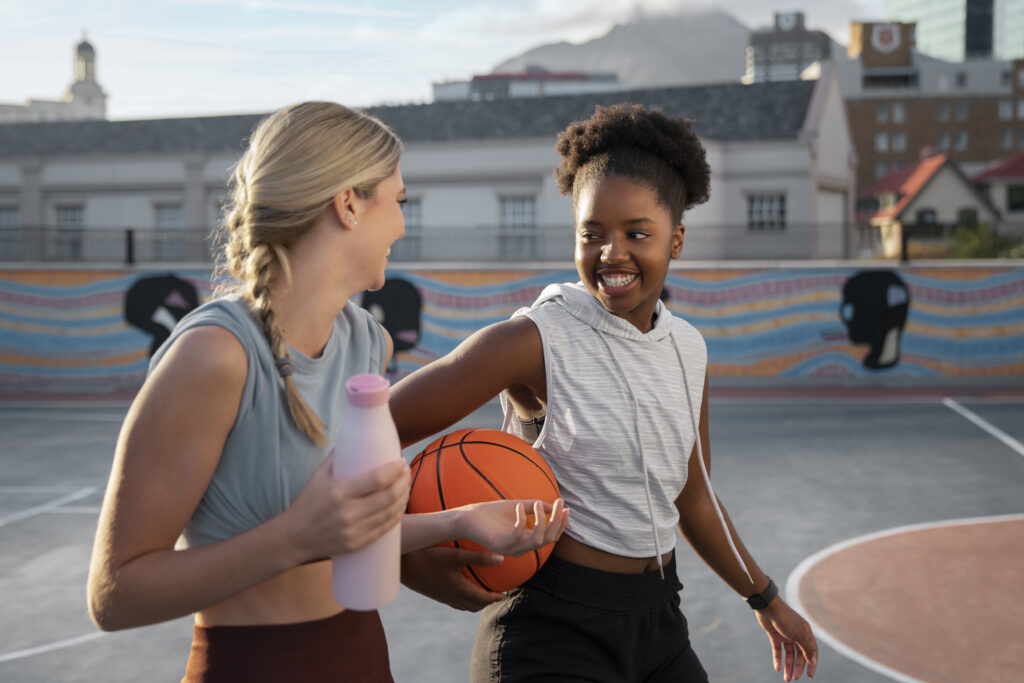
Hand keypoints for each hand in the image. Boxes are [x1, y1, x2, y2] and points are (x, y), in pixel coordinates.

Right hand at [285, 454, 409, 563]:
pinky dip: (397, 516)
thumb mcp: (318, 477)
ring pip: (390, 513)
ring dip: (404, 498)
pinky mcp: (357, 544)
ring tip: (406, 486)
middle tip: (407, 472)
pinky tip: (400, 506)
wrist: (294, 537)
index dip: (394, 470)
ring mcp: (353, 530)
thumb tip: (355, 439)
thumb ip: (337, 458)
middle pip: (388, 496)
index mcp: (338, 492)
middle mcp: (347, 513)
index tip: (402, 461)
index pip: (376, 479)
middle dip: (404, 482)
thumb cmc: (307, 503)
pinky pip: (384, 529)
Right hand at [401, 546, 505, 610]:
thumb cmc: (429, 557)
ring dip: (475, 602)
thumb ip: (478, 557)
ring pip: (463, 605)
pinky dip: (463, 600)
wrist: (402, 565)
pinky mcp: (434, 594)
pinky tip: (460, 589)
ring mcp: (442, 597)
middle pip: (474, 605)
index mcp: (459, 590)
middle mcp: (452, 597)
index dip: (494, 598)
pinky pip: (453, 602)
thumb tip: (502, 558)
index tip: (503, 595)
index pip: (482, 599)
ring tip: (481, 594)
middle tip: (495, 595)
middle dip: (486, 602)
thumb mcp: (455, 555)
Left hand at [458, 498, 568, 556]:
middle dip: (557, 521)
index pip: (551, 536)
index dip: (561, 523)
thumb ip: (535, 507)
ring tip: (537, 504)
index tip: (565, 507)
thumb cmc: (490, 513)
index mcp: (526, 540)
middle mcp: (521, 547)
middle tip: (558, 503)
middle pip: (549, 539)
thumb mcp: (518, 507)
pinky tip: (518, 505)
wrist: (467, 518)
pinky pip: (518, 535)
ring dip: (542, 520)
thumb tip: (554, 505)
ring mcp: (511, 548)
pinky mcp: (500, 545)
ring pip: (537, 540)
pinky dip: (521, 519)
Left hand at [754, 597, 818, 680]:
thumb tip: (813, 661)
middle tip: (794, 678)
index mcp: (806, 632)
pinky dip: (778, 659)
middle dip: (797, 667)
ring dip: (788, 666)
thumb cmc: (785, 618)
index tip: (809, 676)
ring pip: (788, 654)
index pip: (811, 651)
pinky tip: (777, 668)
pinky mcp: (775, 635)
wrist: (767, 607)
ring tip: (786, 678)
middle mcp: (797, 634)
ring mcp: (785, 635)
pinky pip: (778, 650)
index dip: (811, 664)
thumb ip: (806, 648)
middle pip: (799, 654)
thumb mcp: (798, 634)